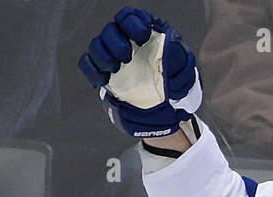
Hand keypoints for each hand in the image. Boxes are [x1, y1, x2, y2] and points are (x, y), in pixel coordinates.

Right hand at [79, 6, 202, 138]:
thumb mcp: (184, 67)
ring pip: (96, 45)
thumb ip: (178, 57)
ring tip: (116, 68)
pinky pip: (88, 65)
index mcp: (144, 31)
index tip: (143, 36)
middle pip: (110, 29)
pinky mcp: (104, 72)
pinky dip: (92, 71)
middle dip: (116, 42)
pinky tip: (104, 80)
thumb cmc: (176, 80)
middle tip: (127, 57)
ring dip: (103, 56)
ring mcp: (113, 55)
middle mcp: (125, 40)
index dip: (133, 23)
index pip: (130, 16)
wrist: (166, 105)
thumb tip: (170, 49)